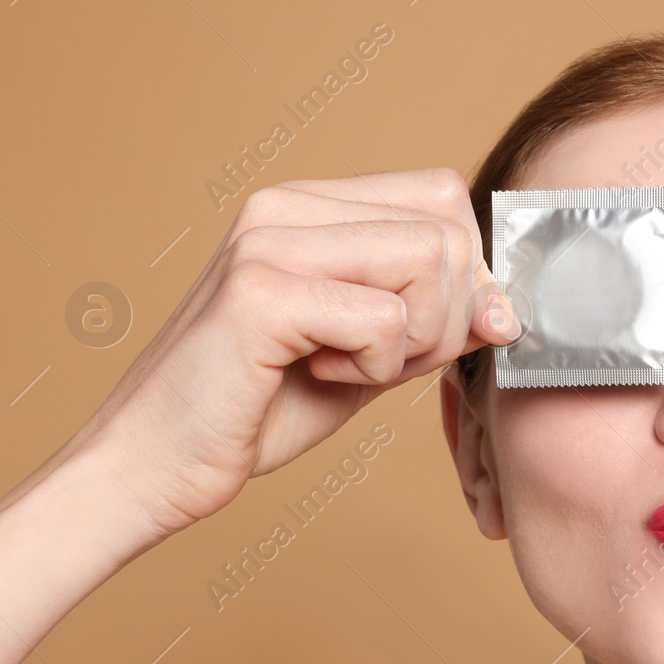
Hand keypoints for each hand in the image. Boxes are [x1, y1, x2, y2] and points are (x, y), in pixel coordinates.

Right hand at [70, 167, 514, 540]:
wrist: (156, 465)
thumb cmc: (257, 412)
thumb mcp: (369, 359)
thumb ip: (434, 321)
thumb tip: (507, 309)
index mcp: (309, 206)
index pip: (443, 197)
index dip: (464, 274)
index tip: (423, 337)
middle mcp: (285, 204)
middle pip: (448, 229)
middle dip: (446, 317)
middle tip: (379, 362)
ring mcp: (268, 241)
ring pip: (429, 261)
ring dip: (413, 342)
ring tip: (343, 368)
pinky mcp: (260, 292)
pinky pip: (387, 319)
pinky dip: (374, 369)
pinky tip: (313, 377)